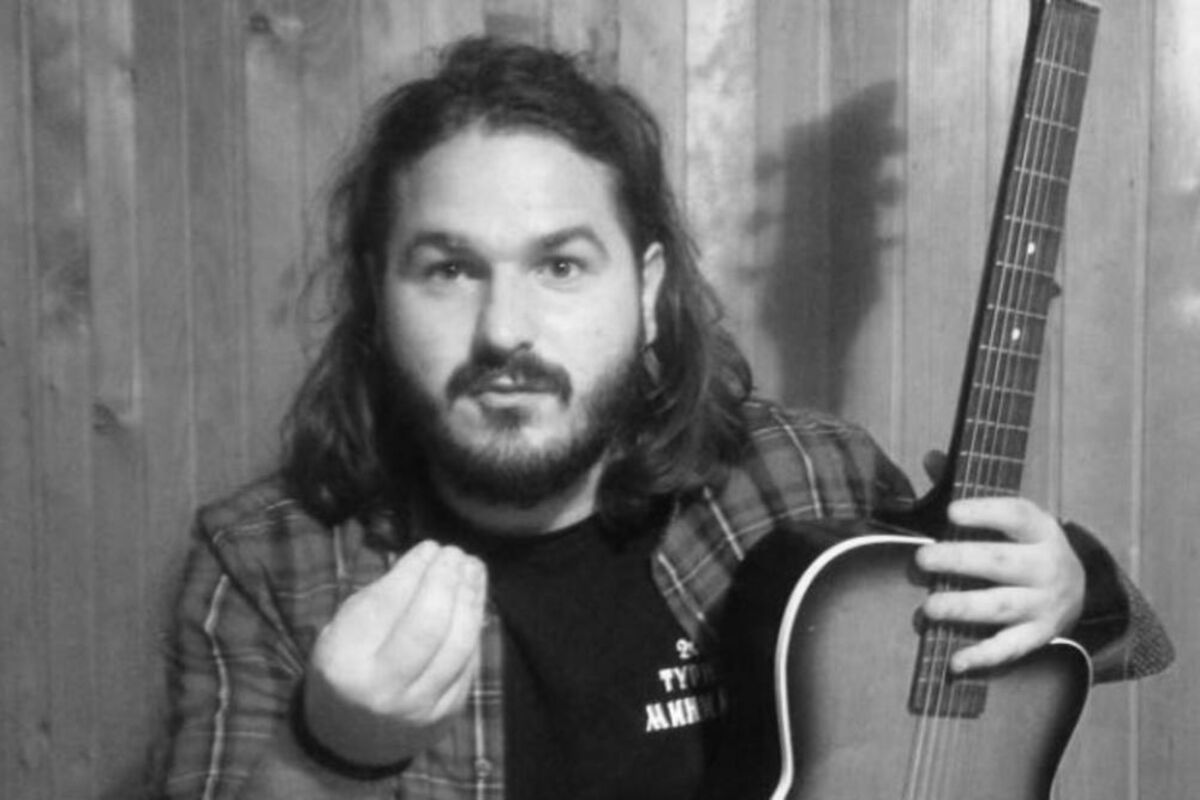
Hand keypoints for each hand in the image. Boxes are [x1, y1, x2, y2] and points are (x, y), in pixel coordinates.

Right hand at [302, 541, 487, 766]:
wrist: (348, 741)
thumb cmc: (345, 670)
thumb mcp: (341, 633)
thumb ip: (380, 599)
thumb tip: (428, 560)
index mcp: (345, 663)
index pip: (388, 605)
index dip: (415, 570)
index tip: (430, 546)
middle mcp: (383, 689)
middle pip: (429, 625)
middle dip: (447, 580)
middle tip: (455, 553)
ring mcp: (419, 707)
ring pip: (458, 645)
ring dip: (471, 598)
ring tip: (473, 568)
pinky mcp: (446, 716)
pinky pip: (469, 663)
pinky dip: (474, 628)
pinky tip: (474, 601)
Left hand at [914, 497, 1084, 673]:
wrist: (1081, 589)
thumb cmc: (1025, 544)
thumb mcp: (1012, 514)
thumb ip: (969, 486)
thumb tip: (930, 457)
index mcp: (1041, 529)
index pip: (1016, 515)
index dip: (984, 513)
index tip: (951, 511)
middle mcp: (1046, 566)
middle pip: (1001, 563)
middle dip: (960, 560)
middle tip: (922, 559)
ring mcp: (1044, 604)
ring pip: (1001, 606)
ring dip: (963, 607)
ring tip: (928, 608)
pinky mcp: (1039, 636)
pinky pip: (1010, 648)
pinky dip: (983, 656)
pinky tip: (954, 661)